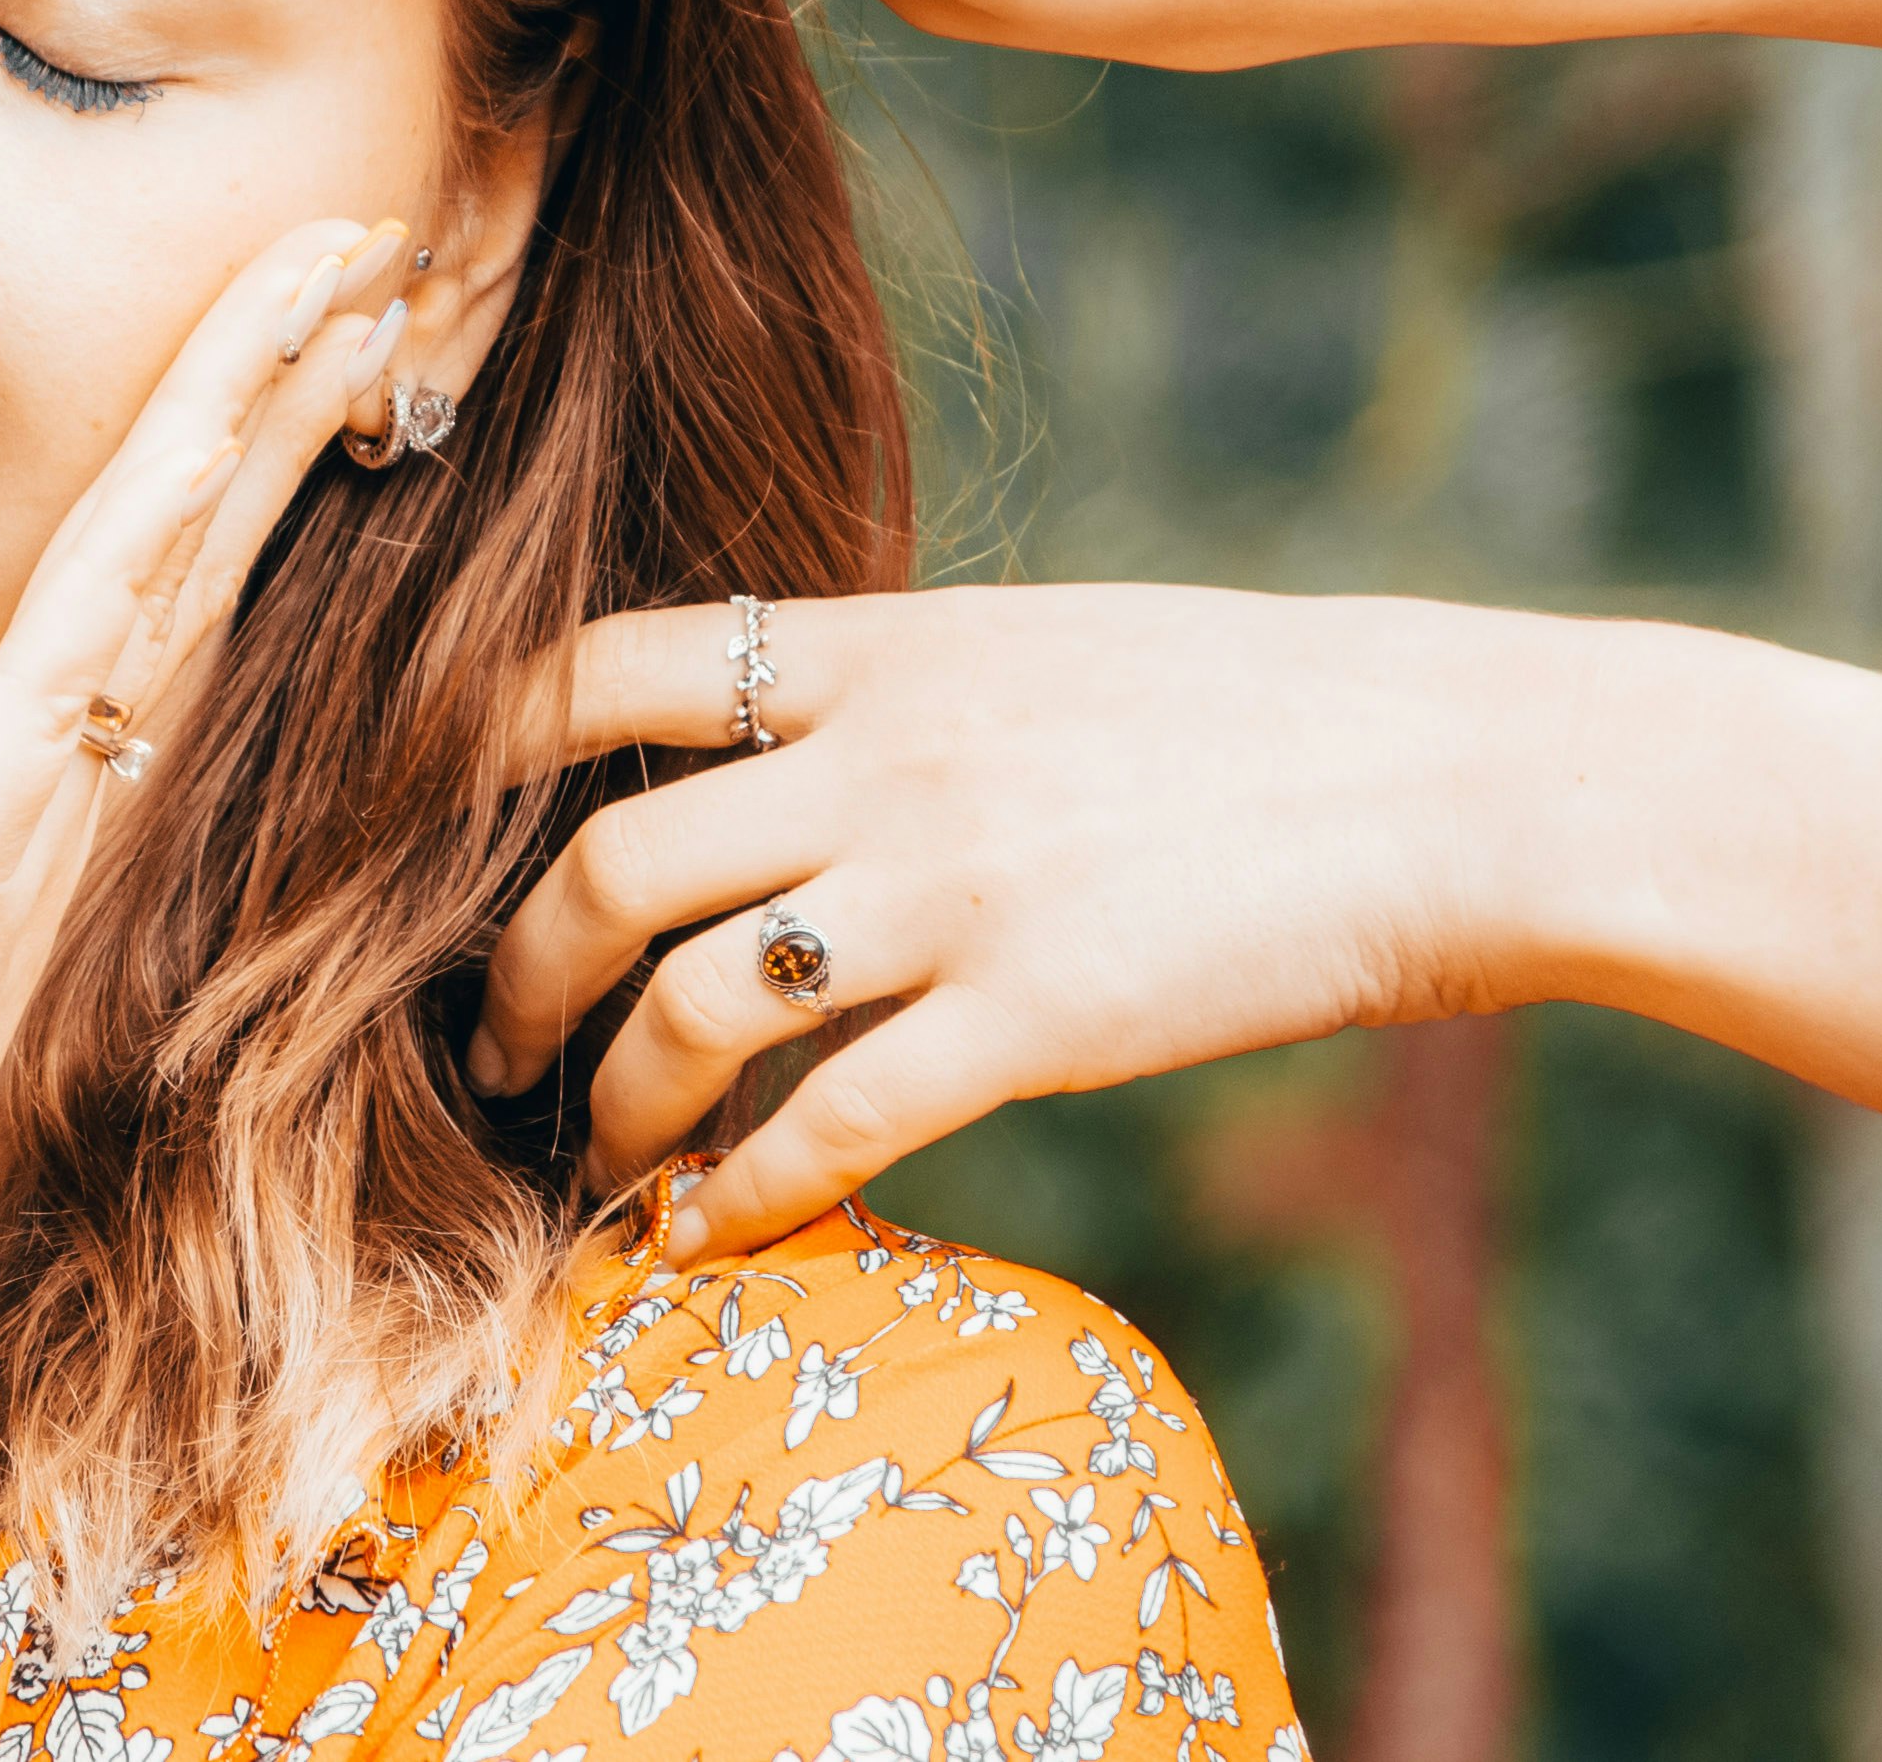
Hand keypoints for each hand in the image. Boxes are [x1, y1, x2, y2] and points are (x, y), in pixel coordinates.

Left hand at [0, 219, 411, 1358]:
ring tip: (351, 267)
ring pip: (164, 569)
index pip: (110, 615)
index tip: (264, 347)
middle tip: (370, 250)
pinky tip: (233, 417)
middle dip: (277, 392)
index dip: (198, 472)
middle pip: (185, 560)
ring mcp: (14, 839)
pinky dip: (168, 525)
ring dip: (257, 407)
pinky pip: (85, 654)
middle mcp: (30, 827)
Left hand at [469, 583, 1634, 1262]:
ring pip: (693, 1007)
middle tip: (491, 1049)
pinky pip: (837, 1127)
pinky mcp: (1040, 1019)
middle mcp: (890, 758)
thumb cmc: (1258, 714)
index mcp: (882, 647)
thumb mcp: (1040, 646)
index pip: (602, 666)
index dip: (476, 751)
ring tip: (603, 1157)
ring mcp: (958, 890)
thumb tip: (769, 739)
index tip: (421, 831)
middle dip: (515, 976)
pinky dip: (746, 1197)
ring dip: (616, 1102)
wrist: (1459, 772)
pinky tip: (714, 1235)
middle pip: (607, 866)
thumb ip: (894, 692)